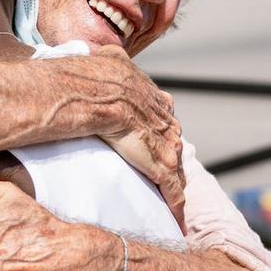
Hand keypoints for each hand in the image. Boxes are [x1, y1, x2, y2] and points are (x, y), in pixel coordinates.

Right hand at [90, 46, 185, 228]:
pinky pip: (172, 189)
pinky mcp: (160, 164)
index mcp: (152, 95)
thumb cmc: (93, 76)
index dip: (160, 128)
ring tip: (174, 201)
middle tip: (166, 173)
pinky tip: (176, 218)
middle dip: (171, 157)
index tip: (157, 137)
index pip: (163, 115)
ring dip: (176, 184)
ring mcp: (165, 142)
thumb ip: (110, 60)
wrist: (94, 93)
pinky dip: (175, 205)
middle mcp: (164, 118)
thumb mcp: (107, 60)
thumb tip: (102, 52)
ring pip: (176, 167)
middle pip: (173, 142)